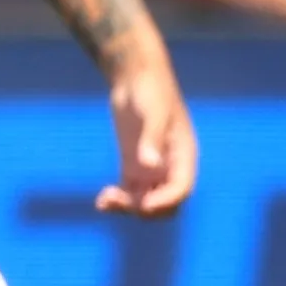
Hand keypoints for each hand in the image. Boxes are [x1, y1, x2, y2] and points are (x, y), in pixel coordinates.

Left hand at [98, 66, 195, 215]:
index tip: (145, 205)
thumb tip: (150, 165)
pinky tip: (102, 201)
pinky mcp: (133, 167)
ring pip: (145, 202)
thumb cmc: (152, 90)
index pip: (181, 188)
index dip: (166, 201)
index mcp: (183, 156)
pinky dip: (118, 201)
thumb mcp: (154, 111)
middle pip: (165, 204)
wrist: (136, 77)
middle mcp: (169, 167)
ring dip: (128, 207)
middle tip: (121, 200)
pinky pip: (129, 193)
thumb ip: (153, 138)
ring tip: (106, 200)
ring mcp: (151, 169)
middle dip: (145, 208)